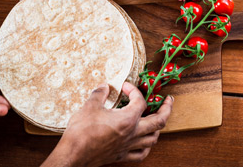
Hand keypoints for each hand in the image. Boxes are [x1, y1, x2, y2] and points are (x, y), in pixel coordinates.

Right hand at [43, 82, 173, 166]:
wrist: (74, 155)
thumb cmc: (81, 132)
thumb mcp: (89, 106)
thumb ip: (99, 93)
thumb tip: (105, 86)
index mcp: (127, 119)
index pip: (140, 101)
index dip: (135, 90)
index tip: (125, 87)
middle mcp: (132, 133)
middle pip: (159, 121)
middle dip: (167, 109)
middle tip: (169, 101)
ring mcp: (128, 146)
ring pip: (153, 139)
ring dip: (158, 128)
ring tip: (158, 120)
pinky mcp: (121, 156)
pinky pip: (141, 154)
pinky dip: (146, 147)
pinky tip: (144, 143)